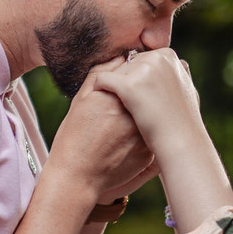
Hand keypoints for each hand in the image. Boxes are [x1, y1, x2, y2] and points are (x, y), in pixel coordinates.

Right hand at [45, 58, 155, 203]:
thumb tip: (121, 57)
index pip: (137, 74)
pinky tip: (132, 137)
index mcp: (117, 96)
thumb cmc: (74, 137)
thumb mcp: (82, 100)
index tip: (127, 83)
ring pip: (157, 112)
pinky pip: (157, 133)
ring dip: (151, 110)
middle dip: (145, 93)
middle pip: (150, 93)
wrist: (78, 176)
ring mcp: (145, 133)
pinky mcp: (151, 151)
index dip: (133, 77)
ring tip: (129, 121)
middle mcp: (135, 113)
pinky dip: (152, 130)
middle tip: (130, 101)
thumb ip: (101, 74)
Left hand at [94, 49, 232, 231]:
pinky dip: (99, 89)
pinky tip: (100, 104)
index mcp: (168, 56)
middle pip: (129, 64)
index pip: (143, 59)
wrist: (181, 143)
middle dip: (126, 81)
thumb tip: (179, 64)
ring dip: (114, 87)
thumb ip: (177, 75)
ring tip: (114, 108)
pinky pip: (103, 80)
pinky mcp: (128, 86)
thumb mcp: (187, 91)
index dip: (139, 78)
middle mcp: (156, 58)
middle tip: (127, 103)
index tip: (140, 96)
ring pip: (115, 72)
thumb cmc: (184, 122)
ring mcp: (142, 71)